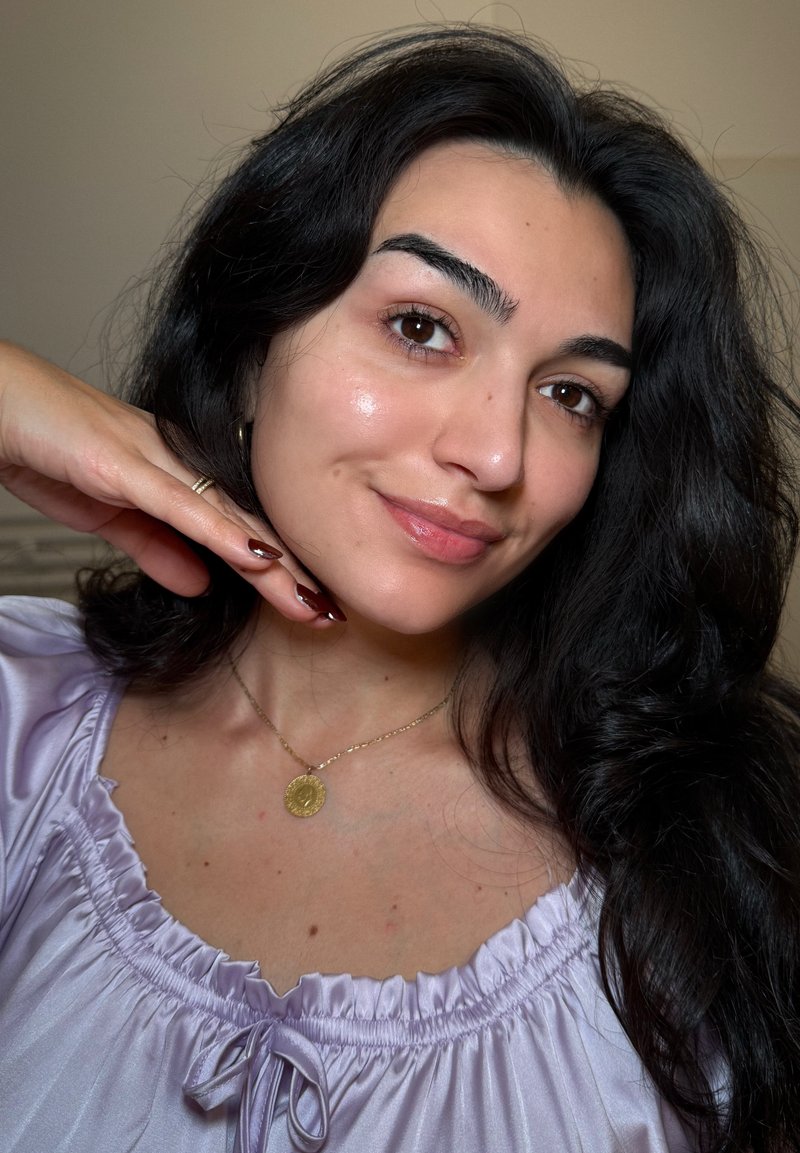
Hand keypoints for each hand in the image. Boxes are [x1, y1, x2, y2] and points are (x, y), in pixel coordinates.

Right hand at [0, 343, 342, 624]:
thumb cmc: (49, 447)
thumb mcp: (111, 517)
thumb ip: (157, 548)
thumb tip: (201, 583)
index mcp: (178, 475)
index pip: (242, 526)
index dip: (281, 567)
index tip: (313, 604)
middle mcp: (179, 464)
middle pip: (250, 524)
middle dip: (294, 573)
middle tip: (333, 613)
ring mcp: (156, 461)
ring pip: (230, 517)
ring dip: (274, 564)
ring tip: (312, 600)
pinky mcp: (124, 465)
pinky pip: (182, 504)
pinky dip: (222, 533)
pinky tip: (259, 558)